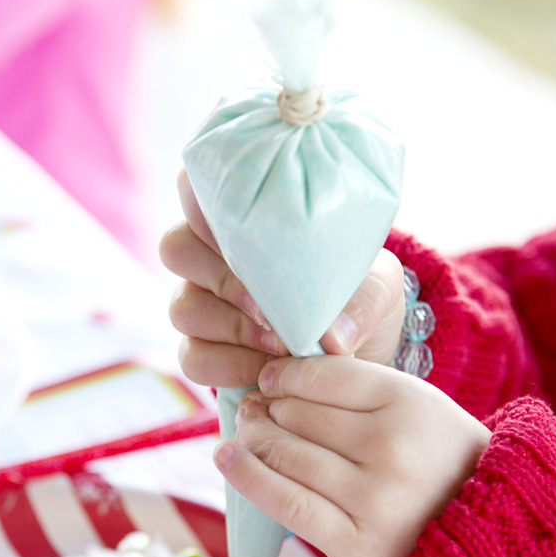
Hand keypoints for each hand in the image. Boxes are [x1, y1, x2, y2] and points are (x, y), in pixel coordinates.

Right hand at [161, 170, 405, 389]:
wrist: (357, 360)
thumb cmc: (358, 305)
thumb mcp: (379, 290)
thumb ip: (362, 297)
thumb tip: (333, 335)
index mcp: (244, 221)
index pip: (196, 187)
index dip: (202, 200)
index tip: (241, 223)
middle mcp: (210, 257)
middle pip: (176, 248)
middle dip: (224, 278)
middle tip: (270, 305)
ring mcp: (200, 305)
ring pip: (182, 307)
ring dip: (231, 326)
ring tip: (281, 344)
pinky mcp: (201, 352)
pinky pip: (193, 357)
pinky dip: (229, 366)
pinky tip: (267, 369)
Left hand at [214, 354, 490, 556]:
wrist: (484, 532)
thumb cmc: (436, 459)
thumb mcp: (415, 404)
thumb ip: (354, 388)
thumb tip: (268, 384)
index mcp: (411, 403)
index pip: (323, 375)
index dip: (285, 374)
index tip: (270, 379)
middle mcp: (392, 448)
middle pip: (298, 414)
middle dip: (266, 409)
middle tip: (254, 410)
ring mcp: (374, 499)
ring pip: (286, 455)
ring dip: (253, 439)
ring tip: (246, 433)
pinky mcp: (357, 545)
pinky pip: (286, 503)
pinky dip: (248, 477)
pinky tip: (226, 458)